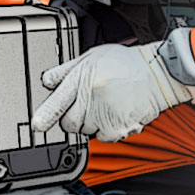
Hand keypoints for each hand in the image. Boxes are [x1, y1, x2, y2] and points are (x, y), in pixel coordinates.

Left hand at [31, 42, 194, 141]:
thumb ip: (66, 70)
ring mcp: (104, 115)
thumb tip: (47, 81)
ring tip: (104, 105)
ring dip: (89, 122)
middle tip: (86, 103)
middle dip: (72, 116)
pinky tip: (114, 113)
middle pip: (68, 122)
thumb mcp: (91, 57)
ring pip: (84, 130)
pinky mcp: (117, 128)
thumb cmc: (126, 64)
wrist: (157, 74)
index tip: (37, 124)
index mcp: (82, 79)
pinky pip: (101, 137)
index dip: (45, 114)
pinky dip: (105, 129)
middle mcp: (91, 98)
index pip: (58, 100)